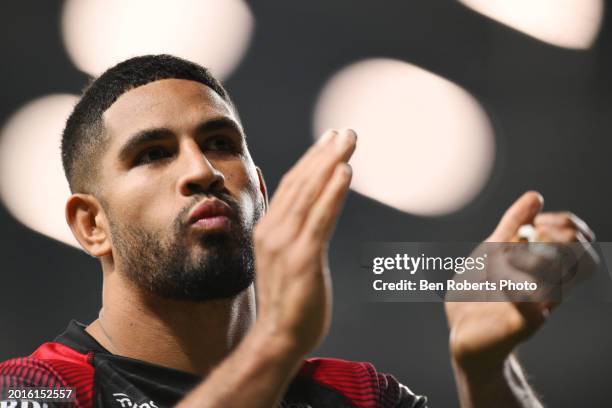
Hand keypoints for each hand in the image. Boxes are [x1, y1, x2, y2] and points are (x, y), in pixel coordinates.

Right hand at [252, 129, 355, 356]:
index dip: (312, 160)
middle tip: (346, 131)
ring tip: (348, 140)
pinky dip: (332, 192)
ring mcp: (286, 244)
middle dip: (325, 153)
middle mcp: (274, 230)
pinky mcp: (303, 259)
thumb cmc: (287, 300)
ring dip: (330, 163)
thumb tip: (303, 212)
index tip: (329, 140)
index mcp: (269, 228)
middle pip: (301, 182)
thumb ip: (292, 232)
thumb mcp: (285, 258)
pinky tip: (345, 172)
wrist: (277, 337)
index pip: (292, 185)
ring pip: (310, 193)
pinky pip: (320, 219)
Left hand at [445, 191, 597, 373]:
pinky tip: (495, 276)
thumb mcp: (492, 250)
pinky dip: (513, 280)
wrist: (460, 332)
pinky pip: (531, 301)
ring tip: (501, 259)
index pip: (582, 243)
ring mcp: (539, 307)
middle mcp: (552, 288)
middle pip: (583, 259)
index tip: (538, 221)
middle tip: (527, 238)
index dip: (568, 225)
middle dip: (558, 238)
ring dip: (528, 258)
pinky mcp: (522, 325)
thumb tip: (536, 196)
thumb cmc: (478, 292)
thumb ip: (513, 224)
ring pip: (557, 277)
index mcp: (550, 268)